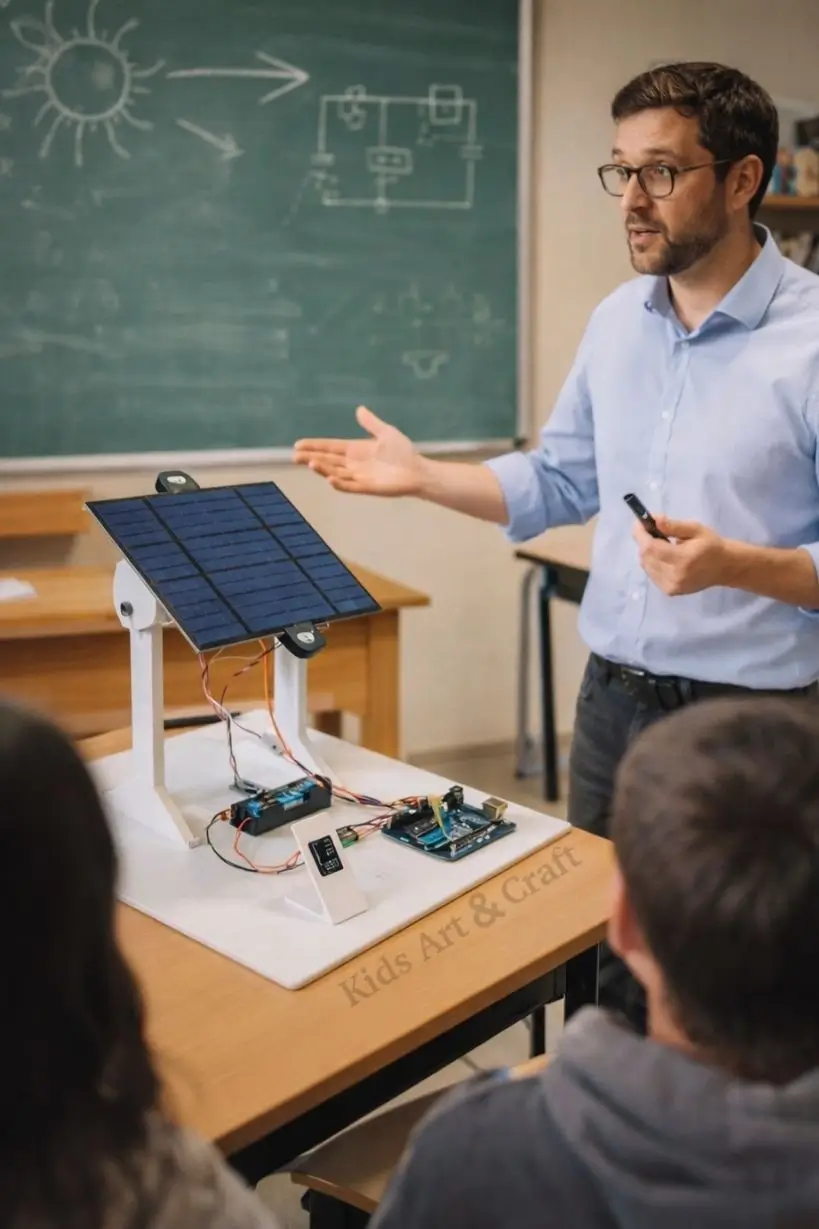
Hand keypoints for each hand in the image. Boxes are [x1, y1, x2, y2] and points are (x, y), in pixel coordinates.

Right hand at [292, 406, 425, 496]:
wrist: (418, 470)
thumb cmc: (403, 453)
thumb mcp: (386, 433)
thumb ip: (371, 423)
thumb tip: (359, 409)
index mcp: (356, 450)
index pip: (330, 447)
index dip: (314, 446)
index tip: (298, 444)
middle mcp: (353, 464)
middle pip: (327, 461)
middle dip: (311, 458)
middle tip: (294, 456)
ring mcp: (359, 477)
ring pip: (335, 472)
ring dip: (322, 469)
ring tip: (309, 463)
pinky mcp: (367, 488)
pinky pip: (349, 486)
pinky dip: (339, 483)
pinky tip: (329, 478)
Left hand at [633, 515, 731, 595]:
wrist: (724, 567)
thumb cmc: (711, 545)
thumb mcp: (695, 529)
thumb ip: (674, 525)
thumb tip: (654, 520)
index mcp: (683, 559)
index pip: (651, 547)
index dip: (641, 534)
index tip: (639, 522)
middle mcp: (675, 576)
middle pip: (646, 557)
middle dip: (644, 541)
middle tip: (650, 530)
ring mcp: (671, 586)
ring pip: (646, 565)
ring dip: (647, 552)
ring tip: (660, 544)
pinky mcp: (670, 591)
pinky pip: (651, 574)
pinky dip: (652, 562)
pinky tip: (663, 557)